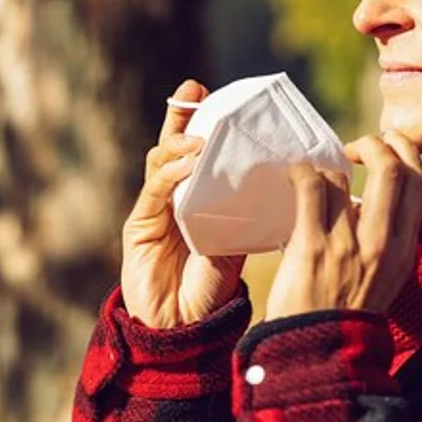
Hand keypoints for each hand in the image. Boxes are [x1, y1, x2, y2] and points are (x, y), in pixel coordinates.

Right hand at [121, 80, 246, 328]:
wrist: (182, 332)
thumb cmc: (212, 291)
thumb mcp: (236, 242)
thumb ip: (245, 213)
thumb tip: (283, 182)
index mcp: (196, 199)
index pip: (196, 152)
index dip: (200, 122)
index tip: (211, 92)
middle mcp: (171, 199)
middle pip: (173, 147)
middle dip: (181, 115)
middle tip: (194, 89)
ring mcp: (152, 210)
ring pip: (160, 161)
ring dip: (179, 143)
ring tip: (201, 137)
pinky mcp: (138, 226)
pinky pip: (155, 190)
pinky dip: (171, 174)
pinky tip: (188, 164)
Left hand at [264, 132, 421, 320]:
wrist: (319, 353)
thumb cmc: (347, 312)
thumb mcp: (387, 277)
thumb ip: (387, 239)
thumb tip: (368, 199)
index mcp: (405, 250)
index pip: (420, 183)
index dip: (405, 152)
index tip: (388, 146)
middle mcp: (382, 244)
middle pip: (393, 169)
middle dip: (375, 144)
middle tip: (357, 146)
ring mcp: (348, 245)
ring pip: (342, 177)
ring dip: (326, 169)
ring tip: (313, 177)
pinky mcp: (313, 247)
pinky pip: (311, 188)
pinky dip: (301, 173)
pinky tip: (295, 177)